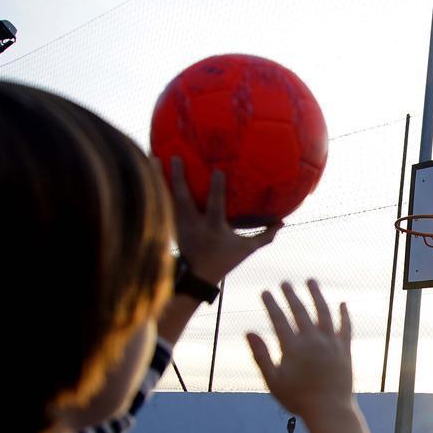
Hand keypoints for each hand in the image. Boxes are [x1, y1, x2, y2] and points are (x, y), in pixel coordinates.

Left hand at [160, 156, 281, 283]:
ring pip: (167, 198)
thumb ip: (265, 235)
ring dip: (159, 178)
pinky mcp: (172, 225)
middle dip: (179, 178)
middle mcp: (194, 224)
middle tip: (174, 156)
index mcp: (213, 228)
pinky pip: (163, 203)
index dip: (216, 189)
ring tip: (153, 157)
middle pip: (183, 199)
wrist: (197, 277)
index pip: (215, 206)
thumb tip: (283, 221)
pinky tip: (150, 173)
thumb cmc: (224, 260)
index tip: (217, 170)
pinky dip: (157, 188)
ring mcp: (180, 225)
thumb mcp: (247, 249)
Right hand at [246, 280, 353, 421]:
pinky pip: (345, 327)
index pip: (279, 319)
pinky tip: (342, 303)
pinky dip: (343, 314)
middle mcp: (312, 340)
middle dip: (291, 295)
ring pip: (323, 312)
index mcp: (293, 347)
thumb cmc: (298, 399)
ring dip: (316, 295)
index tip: (265, 292)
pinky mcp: (345, 349)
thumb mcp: (273, 380)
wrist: (329, 410)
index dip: (271, 304)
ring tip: (311, 281)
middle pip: (300, 311)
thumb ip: (261, 355)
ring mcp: (331, 343)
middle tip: (285, 282)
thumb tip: (248, 332)